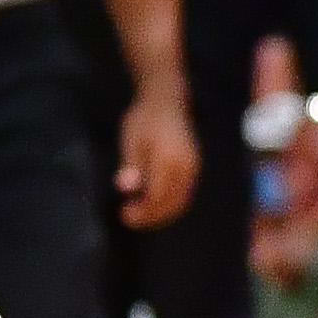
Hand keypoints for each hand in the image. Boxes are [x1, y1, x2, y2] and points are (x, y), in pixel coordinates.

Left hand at [116, 86, 199, 228]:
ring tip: (140, 213)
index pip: (157, 197)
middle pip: (171, 204)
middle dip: (150, 216)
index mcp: (169, 159)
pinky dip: (169, 204)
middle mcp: (186, 166)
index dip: (141, 211)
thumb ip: (130, 166)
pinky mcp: (194, 168)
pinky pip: (184, 194)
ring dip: (160, 213)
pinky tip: (153, 203)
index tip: (123, 213)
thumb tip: (125, 188)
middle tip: (129, 217)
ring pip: (180, 202)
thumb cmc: (144, 119)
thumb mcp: (131, 140)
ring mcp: (193, 168)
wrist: (166, 100)